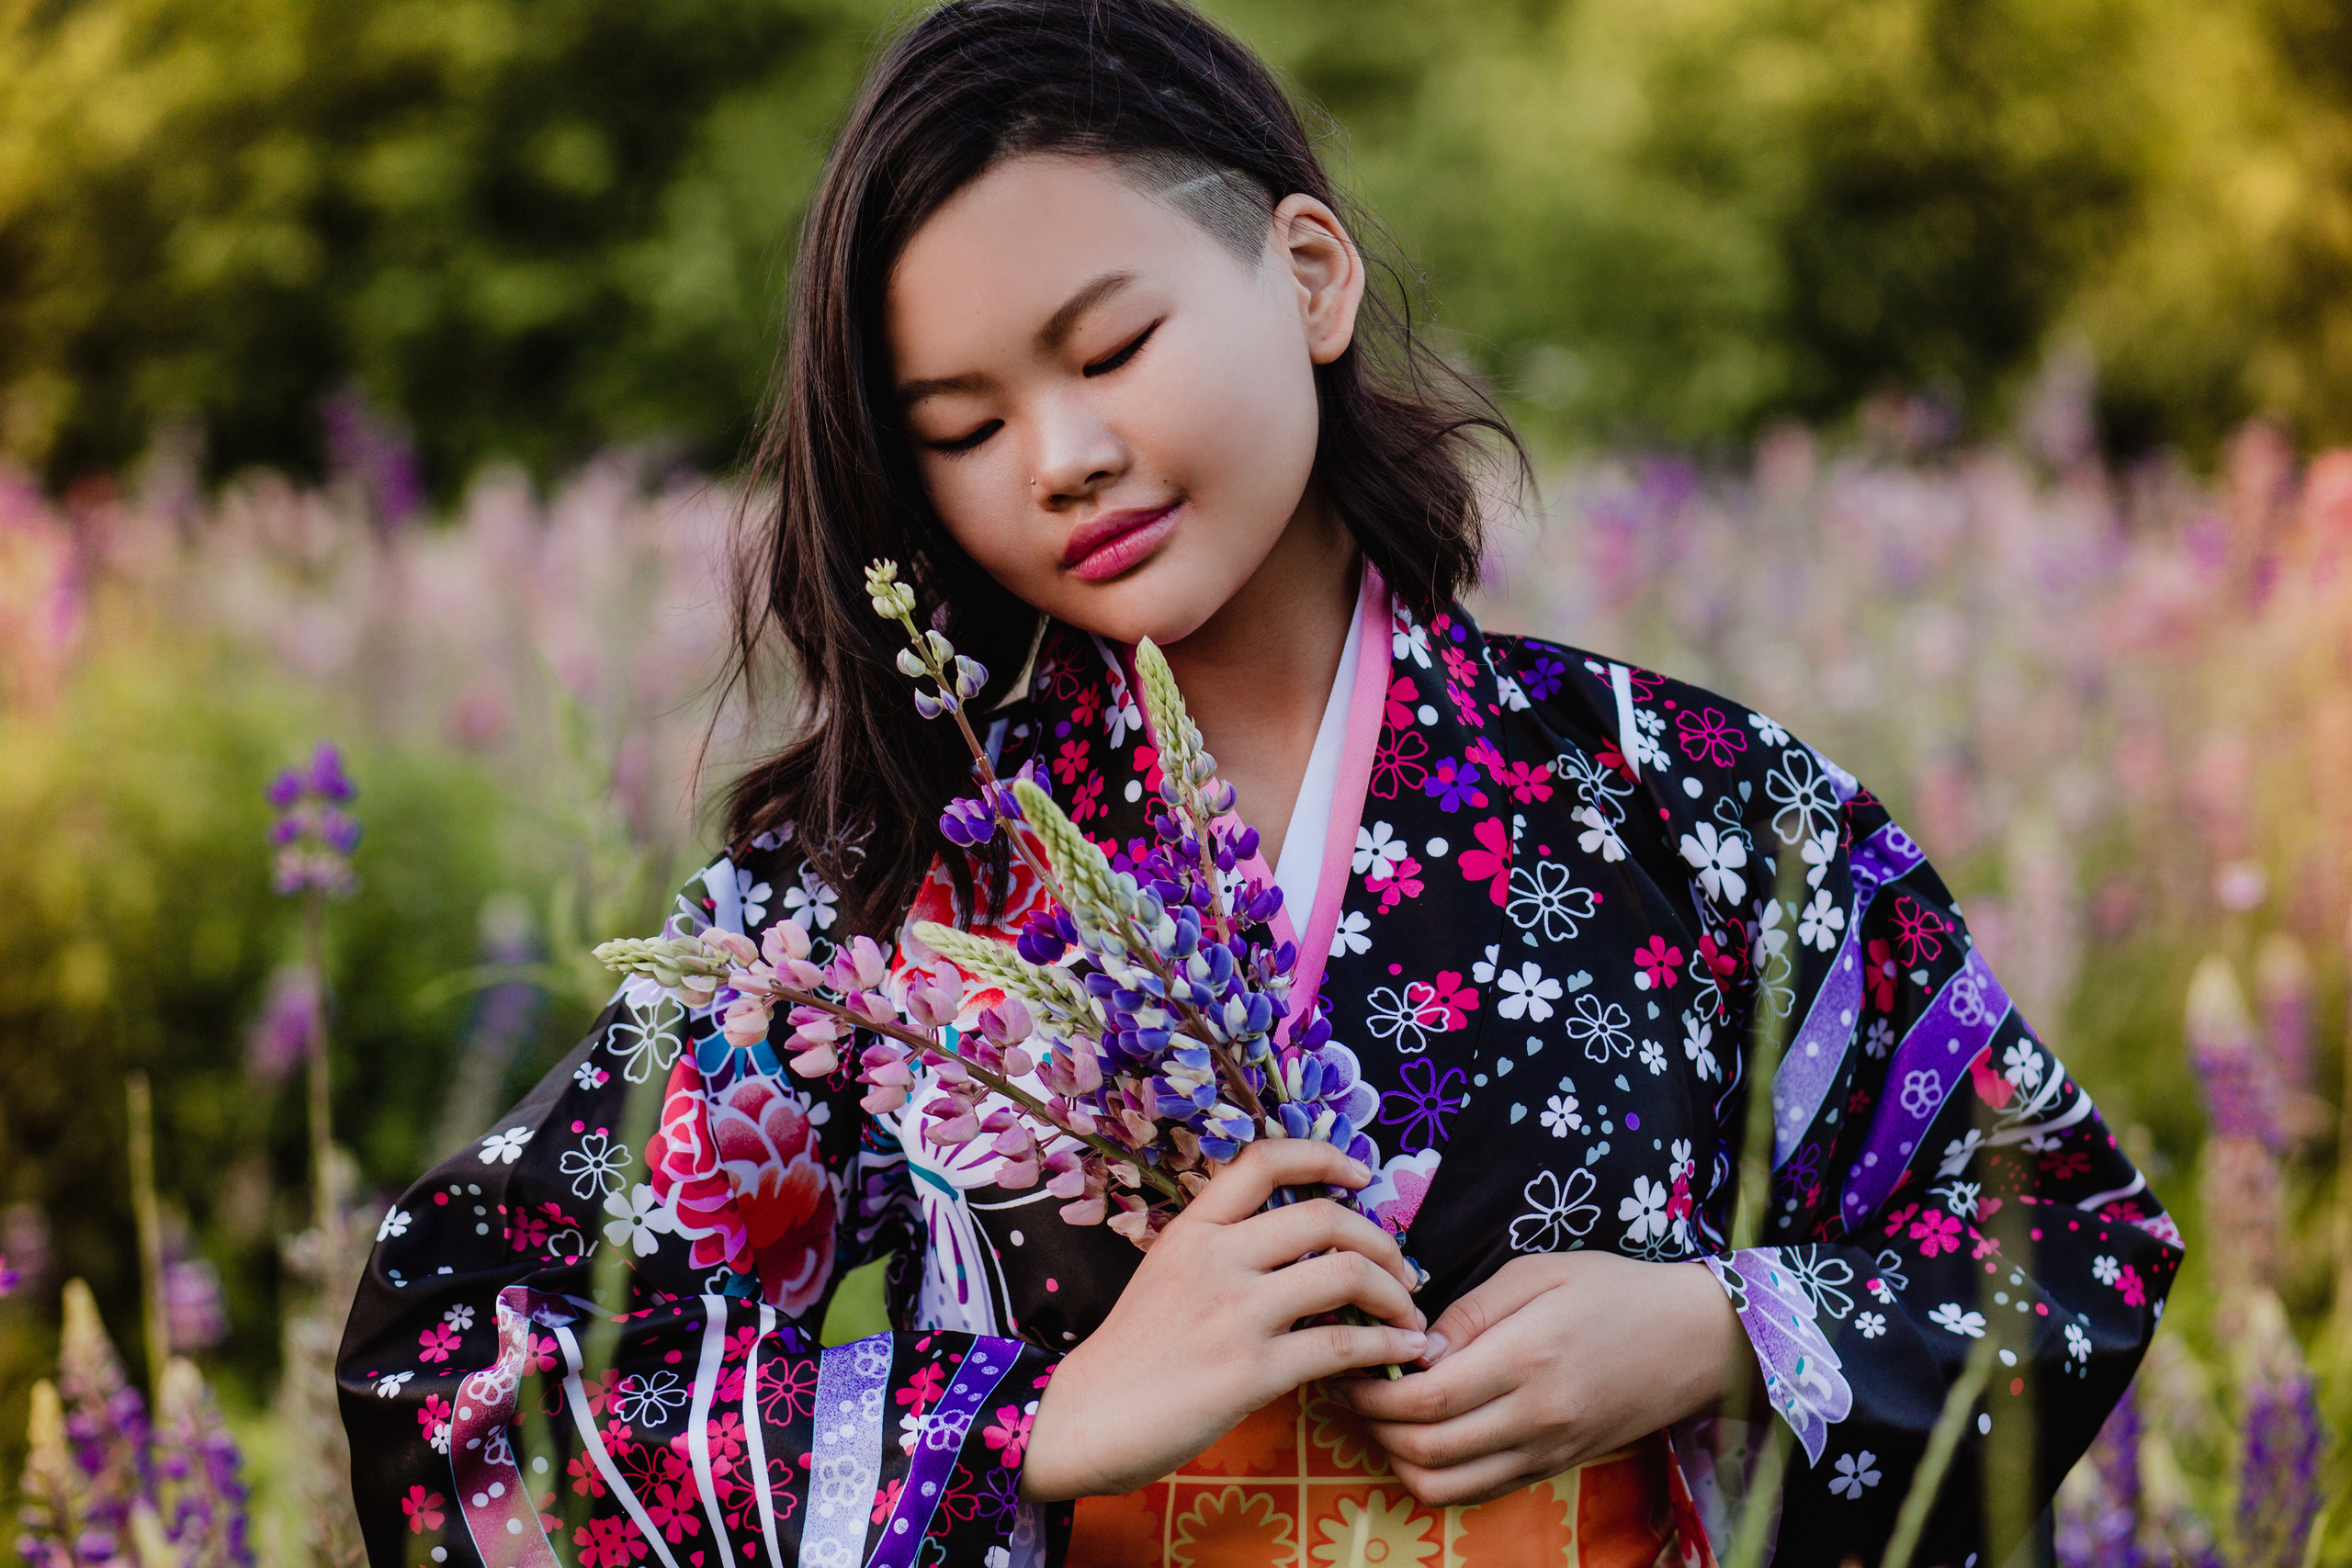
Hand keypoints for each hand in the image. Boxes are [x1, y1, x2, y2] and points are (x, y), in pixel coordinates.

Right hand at [1019, 1140, 1429, 1501]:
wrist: (1083, 1420)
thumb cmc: (1130, 1354)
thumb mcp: (1165, 1275)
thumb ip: (1223, 1252)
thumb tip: (1301, 1248)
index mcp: (1192, 1229)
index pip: (1264, 1161)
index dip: (1323, 1156)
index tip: (1361, 1176)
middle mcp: (1214, 1258)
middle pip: (1325, 1217)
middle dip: (1382, 1242)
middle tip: (1402, 1269)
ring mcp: (1232, 1313)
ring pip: (1345, 1275)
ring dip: (1395, 1294)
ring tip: (1408, 1315)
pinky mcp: (1249, 1371)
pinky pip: (1341, 1345)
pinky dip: (1387, 1347)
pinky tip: (1403, 1353)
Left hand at [1329, 1252, 1750, 1507]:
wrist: (1694, 1341)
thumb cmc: (1615, 1290)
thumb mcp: (1540, 1271)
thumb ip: (1471, 1309)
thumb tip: (1415, 1346)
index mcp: (1528, 1358)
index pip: (1428, 1397)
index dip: (1375, 1387)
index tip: (1354, 1362)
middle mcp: (1536, 1416)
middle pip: (1427, 1448)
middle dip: (1373, 1423)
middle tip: (1354, 1386)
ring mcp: (1546, 1451)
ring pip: (1445, 1485)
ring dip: (1398, 1456)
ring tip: (1383, 1412)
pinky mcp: (1553, 1468)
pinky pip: (1478, 1491)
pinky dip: (1437, 1474)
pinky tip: (1424, 1434)